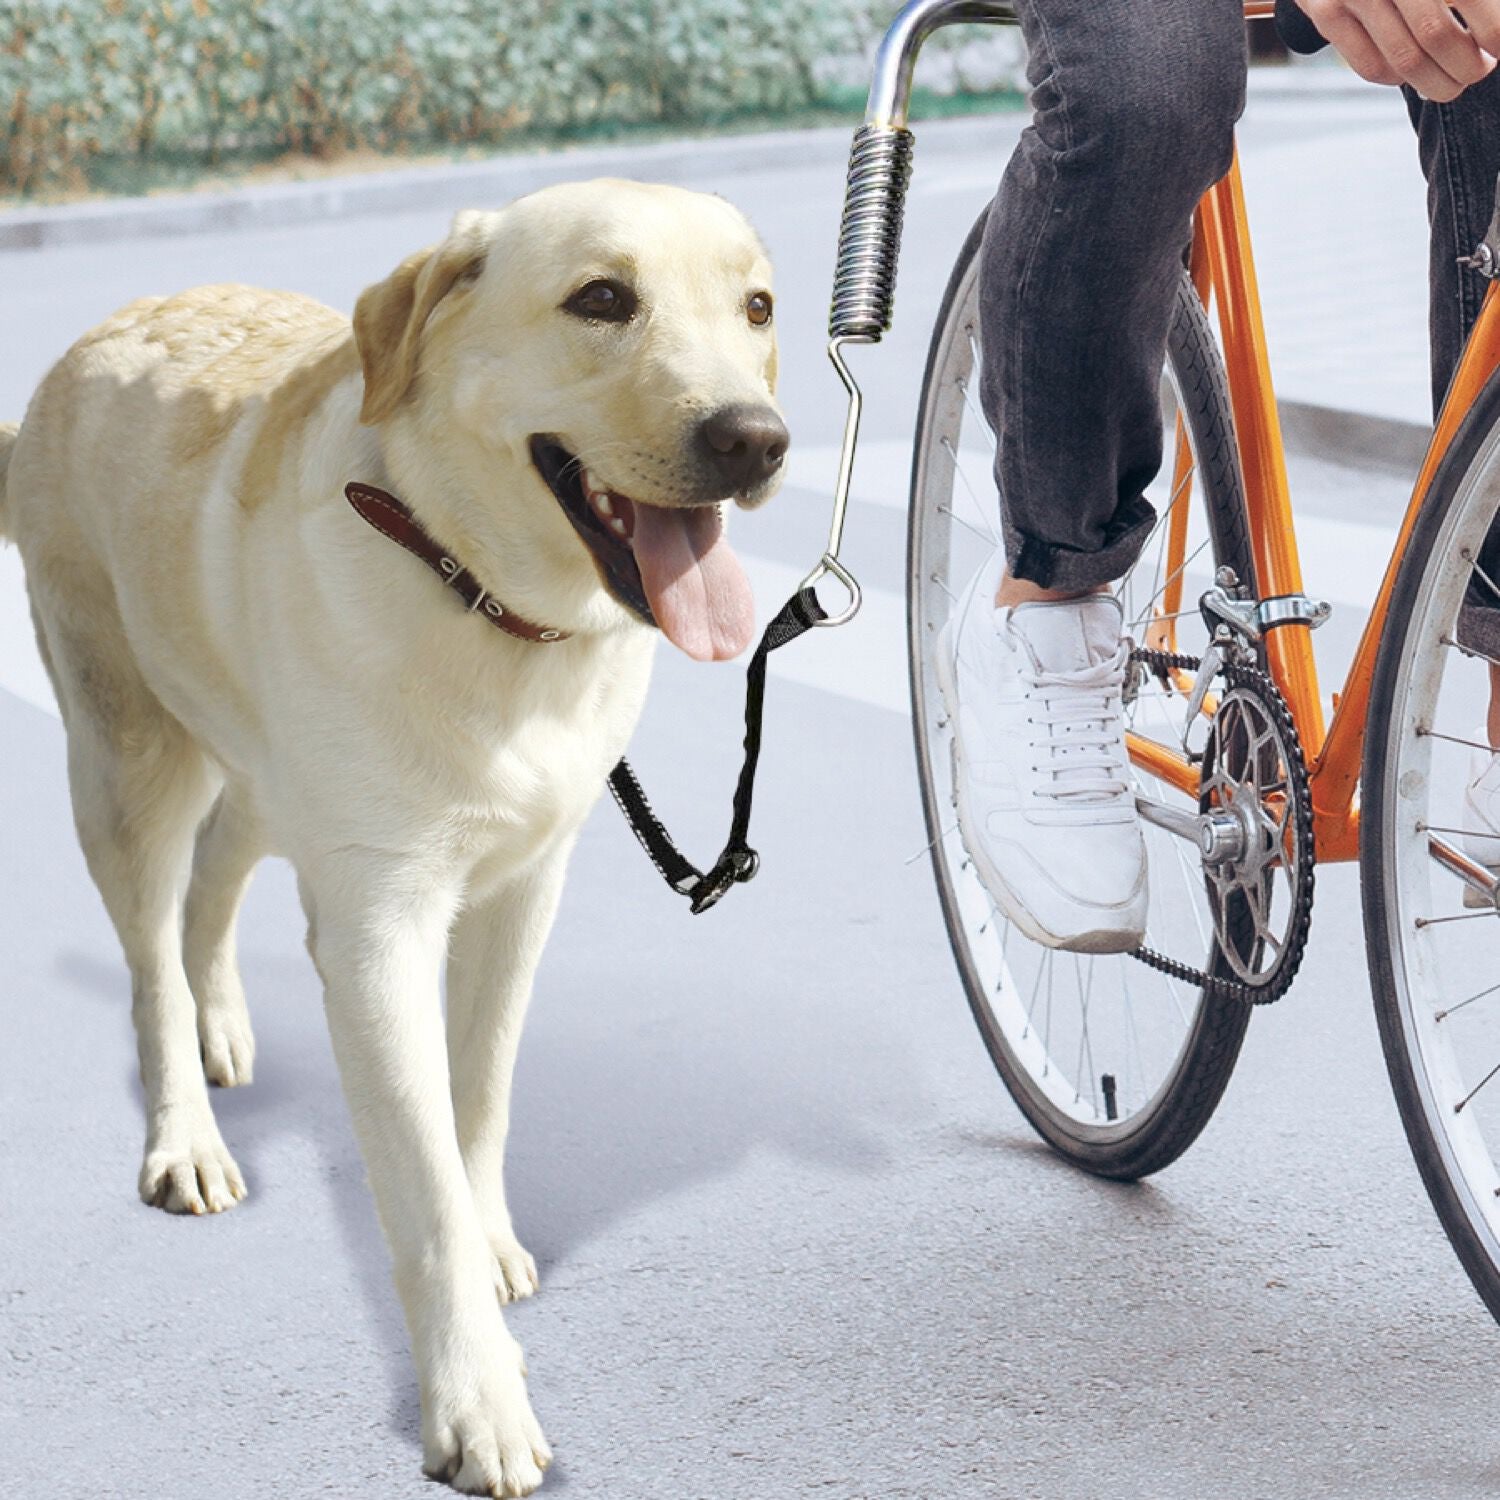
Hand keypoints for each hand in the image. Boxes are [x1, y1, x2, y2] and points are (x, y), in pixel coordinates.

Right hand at [1304, 0, 1498, 99]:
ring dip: (1437, 82)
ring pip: (1404, 60)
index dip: (1492, 29)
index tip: (1499, 47)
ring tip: (1453, 80)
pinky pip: (1371, 66)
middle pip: (1434, 34)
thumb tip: (1493, 27)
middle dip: (1466, 66)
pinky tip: (1413, 71)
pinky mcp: (1328, 15)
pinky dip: (1399, 78)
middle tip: (1479, 70)